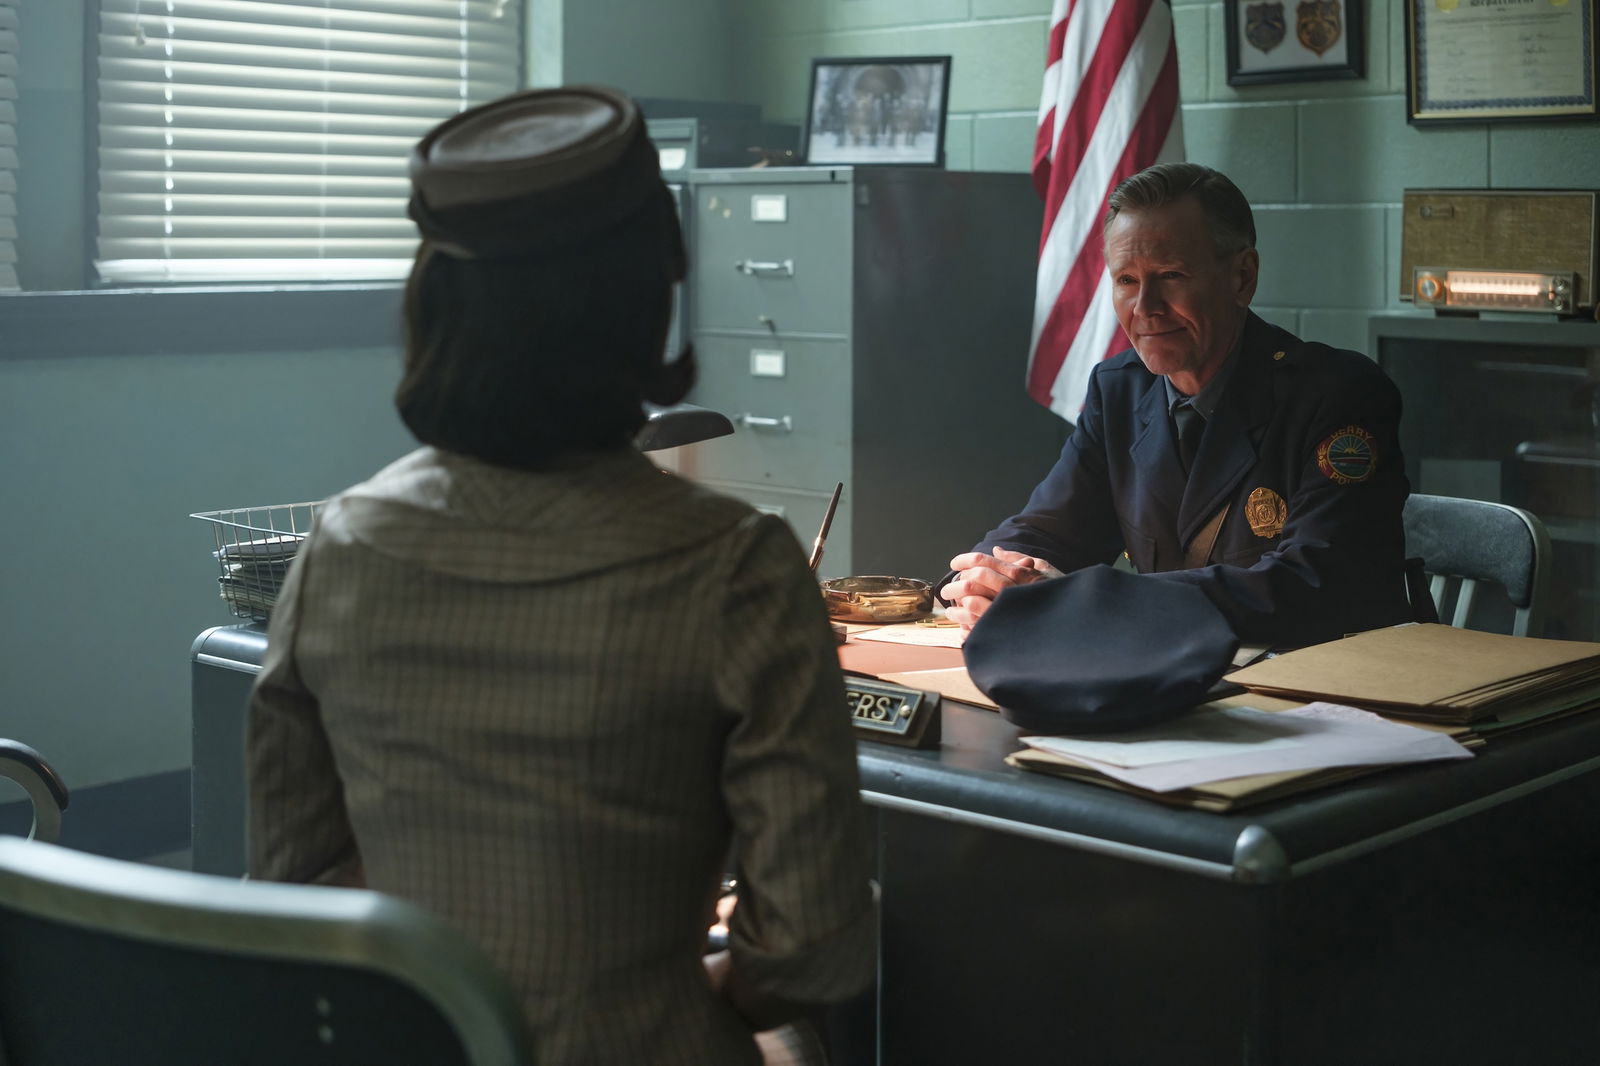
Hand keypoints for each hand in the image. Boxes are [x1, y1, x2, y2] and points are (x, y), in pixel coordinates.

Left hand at [939, 546, 1058, 629]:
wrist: (1074, 624)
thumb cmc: (1060, 594)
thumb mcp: (1045, 570)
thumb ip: (1018, 559)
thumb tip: (996, 551)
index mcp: (1019, 574)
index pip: (983, 562)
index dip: (964, 561)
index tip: (954, 565)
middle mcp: (1012, 591)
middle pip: (973, 581)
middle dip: (955, 585)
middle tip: (947, 590)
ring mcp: (1008, 613)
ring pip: (970, 605)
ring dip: (956, 608)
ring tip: (951, 610)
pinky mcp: (1005, 634)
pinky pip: (976, 629)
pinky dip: (964, 627)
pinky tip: (961, 627)